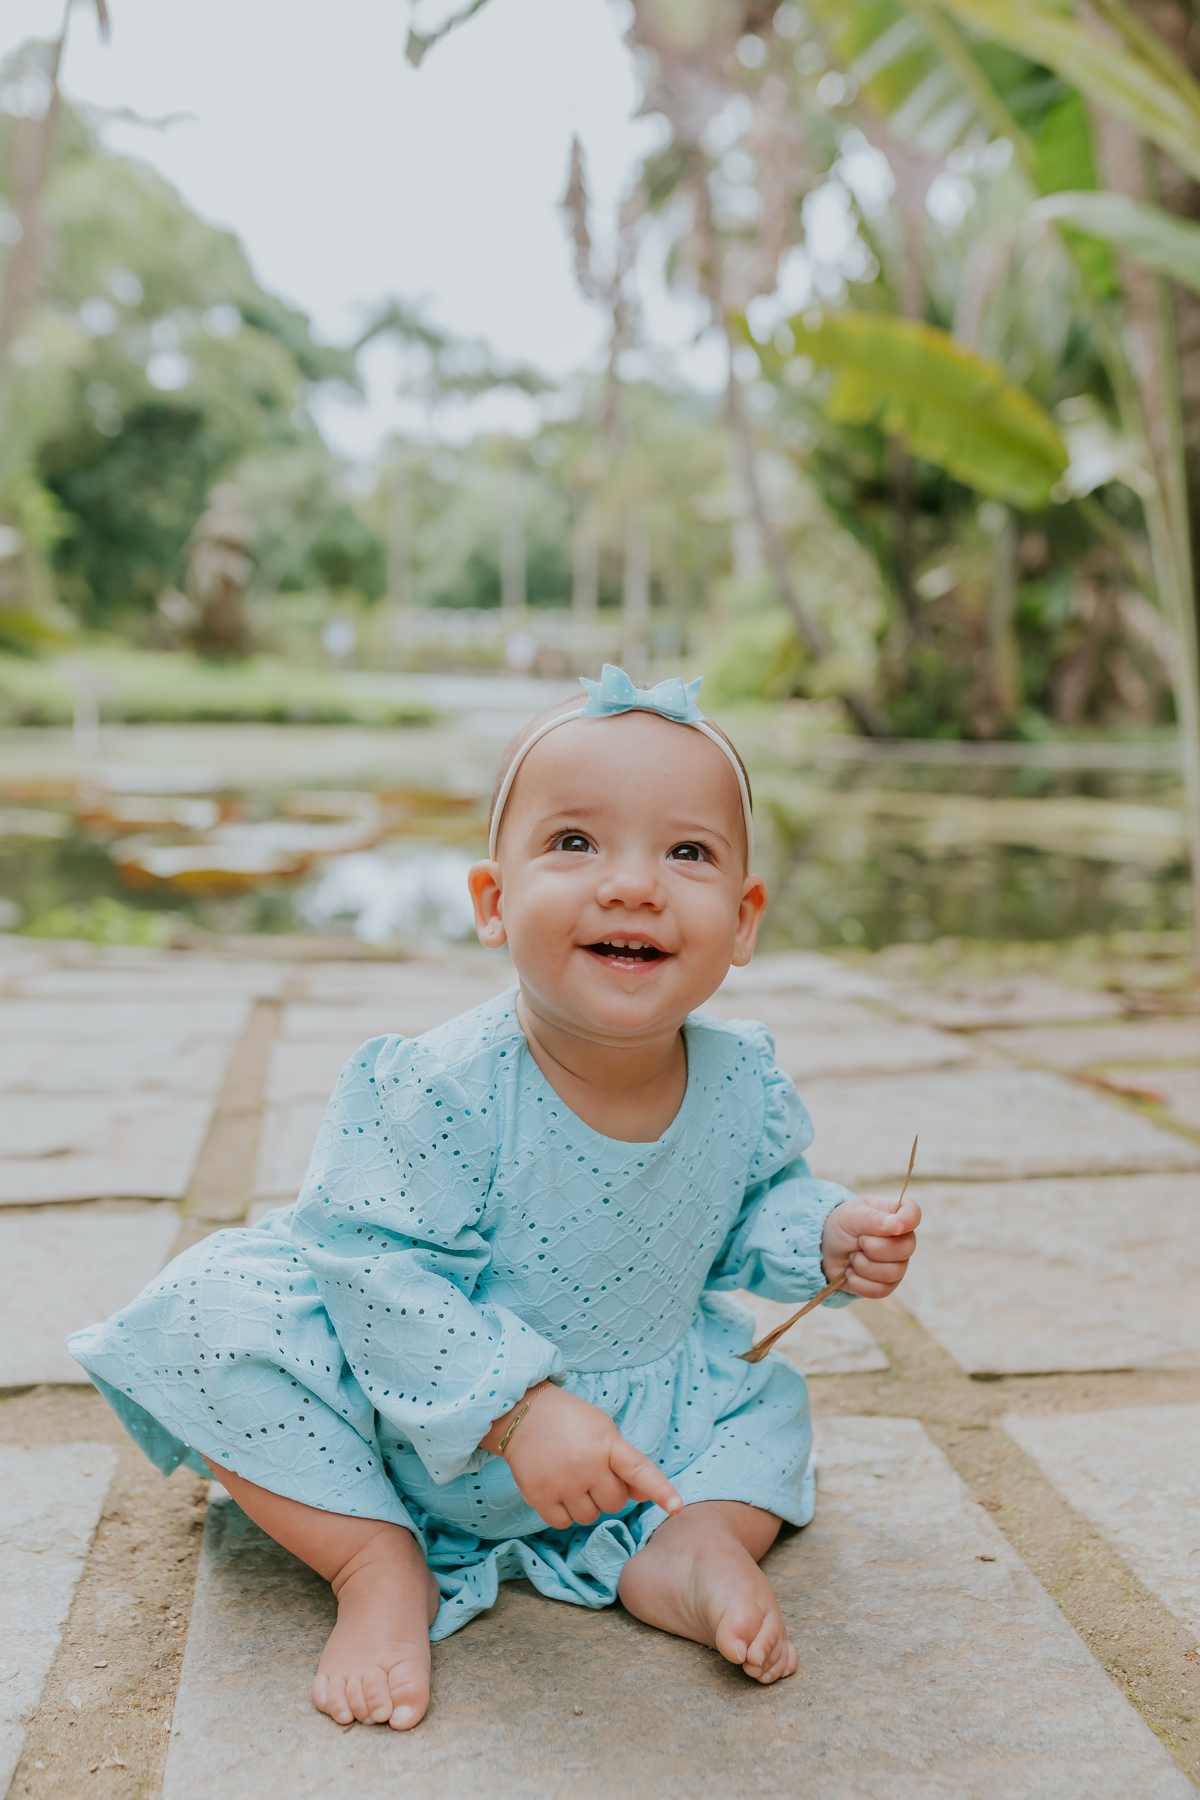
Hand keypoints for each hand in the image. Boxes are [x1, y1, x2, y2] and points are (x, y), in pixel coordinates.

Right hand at [481, 1383, 682, 1529]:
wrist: (524, 1414)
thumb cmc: (571, 1422)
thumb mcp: (604, 1432)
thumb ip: (625, 1464)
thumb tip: (643, 1497)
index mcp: (607, 1444)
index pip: (639, 1470)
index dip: (660, 1490)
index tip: (677, 1508)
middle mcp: (586, 1466)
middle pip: (615, 1504)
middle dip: (607, 1494)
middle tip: (592, 1474)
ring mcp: (562, 1483)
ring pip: (590, 1517)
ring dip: (586, 1504)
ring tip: (572, 1479)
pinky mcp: (540, 1497)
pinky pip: (564, 1523)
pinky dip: (564, 1513)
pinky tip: (558, 1490)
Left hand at [820, 1193, 920, 1298]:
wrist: (825, 1250)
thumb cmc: (842, 1226)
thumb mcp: (851, 1216)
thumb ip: (874, 1219)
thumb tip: (899, 1225)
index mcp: (895, 1214)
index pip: (913, 1214)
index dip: (907, 1220)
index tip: (893, 1226)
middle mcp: (901, 1239)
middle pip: (906, 1249)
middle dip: (874, 1247)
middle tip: (858, 1241)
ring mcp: (897, 1263)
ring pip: (893, 1272)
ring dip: (863, 1265)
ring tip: (853, 1256)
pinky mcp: (887, 1284)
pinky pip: (881, 1290)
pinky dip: (859, 1282)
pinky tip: (851, 1272)